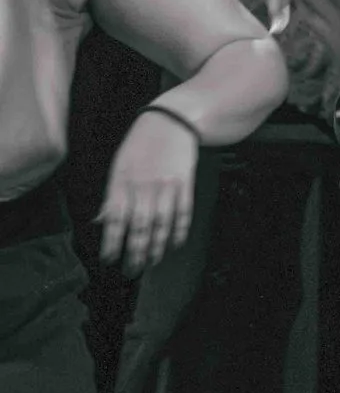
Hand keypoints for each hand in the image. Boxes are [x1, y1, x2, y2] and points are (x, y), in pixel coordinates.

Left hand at [98, 108, 200, 273]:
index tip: (109, 259)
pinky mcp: (185, 184)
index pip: (115, 218)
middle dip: (135, 251)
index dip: (112, 241)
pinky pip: (183, 212)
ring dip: (157, 246)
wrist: (171, 121)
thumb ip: (112, 197)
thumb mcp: (119, 167)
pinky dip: (179, 231)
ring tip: (152, 263)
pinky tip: (175, 244)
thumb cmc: (141, 145)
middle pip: (139, 226)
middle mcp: (144, 185)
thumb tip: (101, 223)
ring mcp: (166, 185)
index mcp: (122, 181)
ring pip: (161, 223)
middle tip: (132, 270)